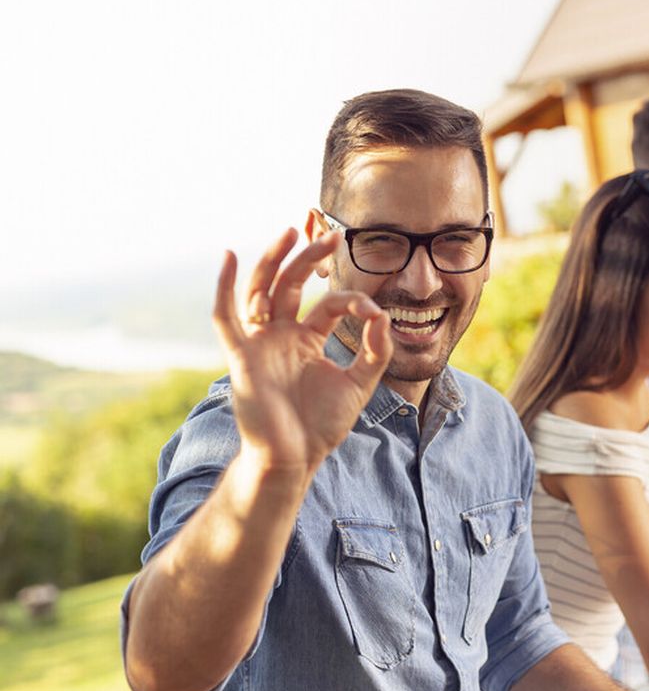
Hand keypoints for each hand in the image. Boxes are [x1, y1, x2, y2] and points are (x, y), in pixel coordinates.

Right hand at [212, 228, 391, 473]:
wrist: (294, 458)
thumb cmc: (320, 425)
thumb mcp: (359, 385)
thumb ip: (374, 351)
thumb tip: (383, 316)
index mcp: (305, 340)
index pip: (327, 305)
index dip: (351, 302)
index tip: (374, 313)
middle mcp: (280, 335)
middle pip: (290, 285)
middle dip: (308, 258)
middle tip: (331, 236)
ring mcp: (259, 343)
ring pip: (261, 290)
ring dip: (273, 260)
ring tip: (289, 231)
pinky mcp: (240, 356)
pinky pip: (226, 317)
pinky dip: (224, 286)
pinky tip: (227, 257)